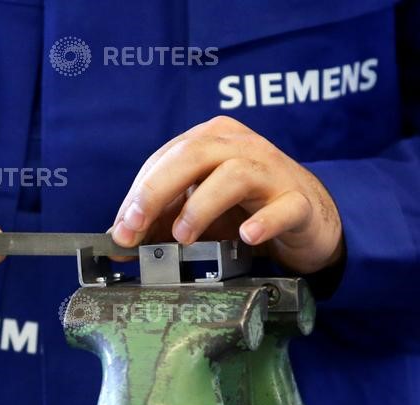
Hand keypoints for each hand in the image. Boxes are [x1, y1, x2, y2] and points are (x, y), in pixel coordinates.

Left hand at [110, 116, 343, 272]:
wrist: (308, 218)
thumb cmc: (245, 208)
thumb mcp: (197, 210)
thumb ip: (160, 221)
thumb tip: (120, 242)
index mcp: (210, 140)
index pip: (164, 159)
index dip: (137, 194)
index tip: (120, 228)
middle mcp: (240, 147)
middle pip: (192, 155)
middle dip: (155, 192)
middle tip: (135, 228)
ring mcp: (272, 172)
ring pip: (233, 174)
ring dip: (201, 206)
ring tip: (183, 237)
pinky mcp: (299, 201)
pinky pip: (284, 207)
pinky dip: (263, 222)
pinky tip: (246, 236)